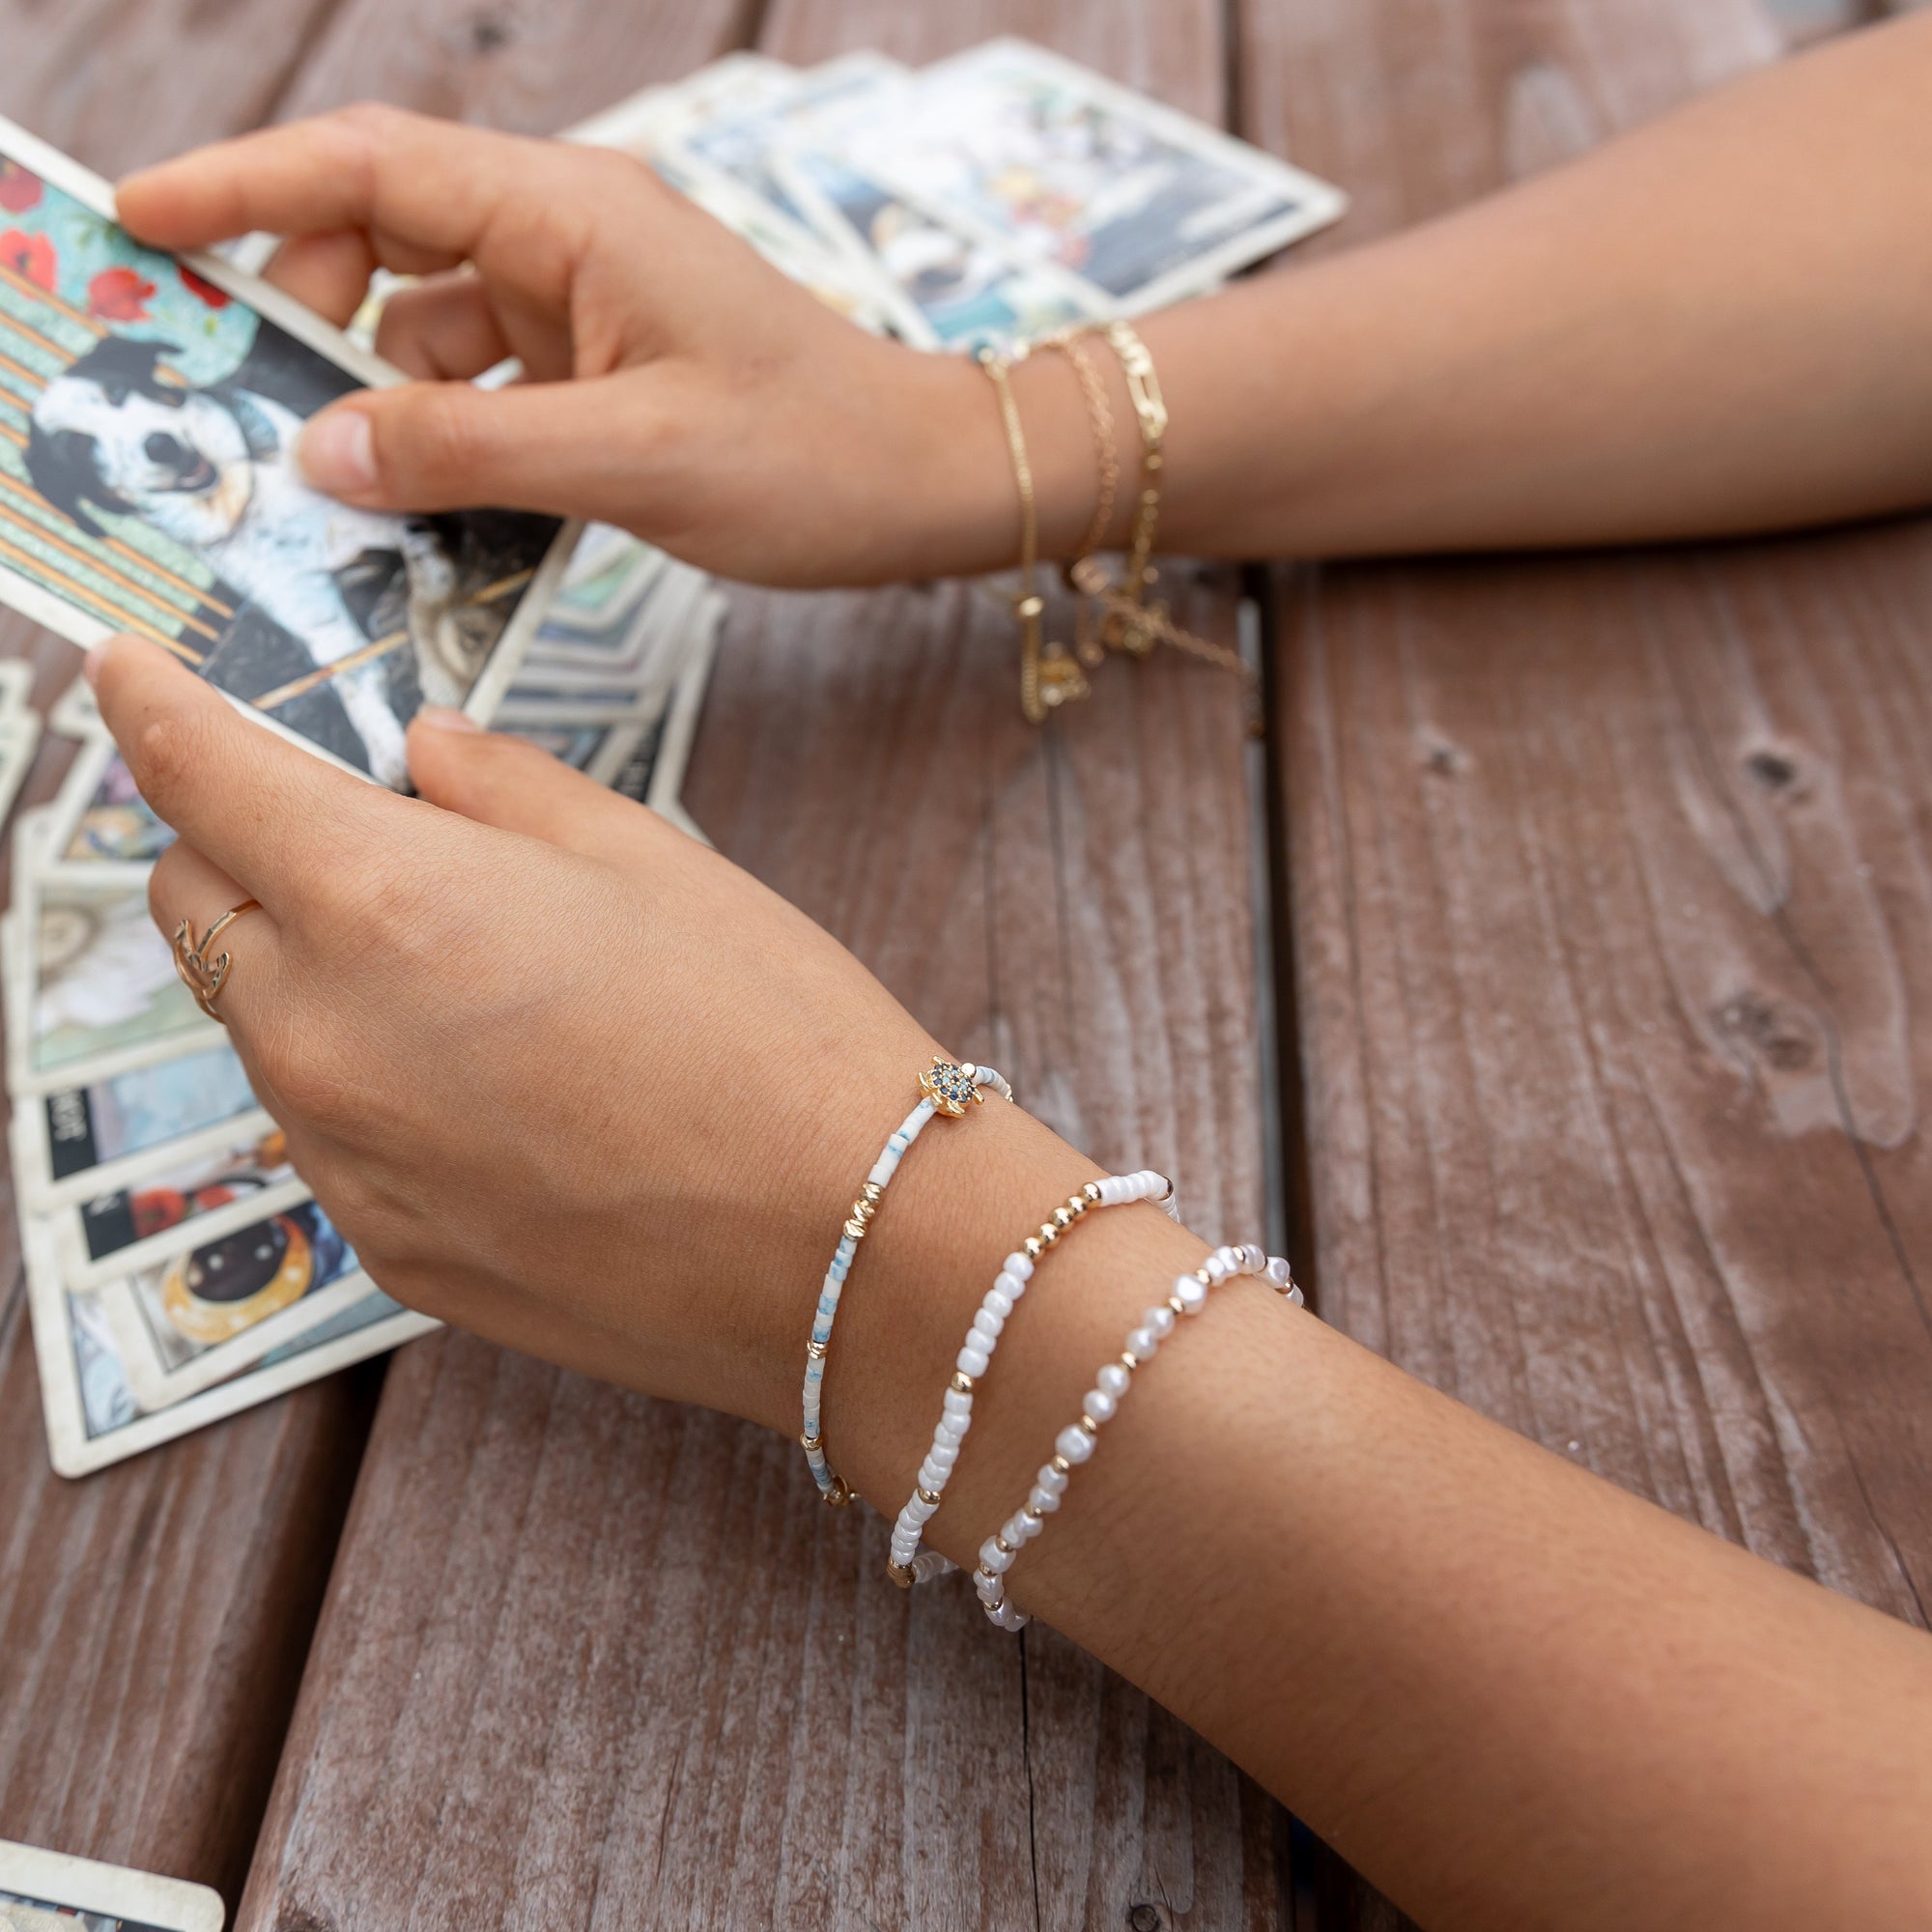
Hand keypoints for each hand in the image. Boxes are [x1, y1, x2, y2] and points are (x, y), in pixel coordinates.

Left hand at [90, 634, 952, 1430]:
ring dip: (310, 971)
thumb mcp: (649, 855)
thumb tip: (419, 754)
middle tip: (349, 830)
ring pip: (258, 1025)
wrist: (849, 1248)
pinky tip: (498, 1089)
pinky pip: (327, 1134)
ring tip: (469, 979)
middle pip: (194, 905)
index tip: (127, 669)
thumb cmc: (775, 1031)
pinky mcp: (385, 1254)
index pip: (197, 774)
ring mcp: (344, 1163)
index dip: (150, 703)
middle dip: (241, 845)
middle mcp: (322, 1038)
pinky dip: (367, 1082)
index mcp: (382, 903)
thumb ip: (501, 788)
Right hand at [115, 106, 1019, 586]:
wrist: (919, 483)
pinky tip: (426, 497)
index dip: (240, 188)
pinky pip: (486, 382)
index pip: (369, 169)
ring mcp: (586, 304)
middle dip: (302, 301)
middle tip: (247, 393)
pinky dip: (442, 430)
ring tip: (335, 470)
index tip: (133, 221)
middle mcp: (567, 238)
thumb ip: (473, 452)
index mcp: (569, 215)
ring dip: (377, 387)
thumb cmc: (810, 456)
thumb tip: (324, 450)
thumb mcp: (633, 460)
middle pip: (382, 230)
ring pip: (428, 319)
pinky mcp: (603, 368)